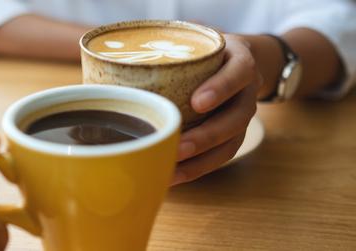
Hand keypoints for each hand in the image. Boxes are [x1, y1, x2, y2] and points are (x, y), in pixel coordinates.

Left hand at [173, 35, 260, 184]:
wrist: (236, 64)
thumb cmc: (206, 54)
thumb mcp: (197, 43)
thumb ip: (172, 51)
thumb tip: (118, 68)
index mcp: (240, 62)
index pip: (239, 72)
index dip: (221, 88)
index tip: (197, 102)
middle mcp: (247, 92)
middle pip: (237, 117)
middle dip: (207, 135)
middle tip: (178, 147)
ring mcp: (243, 117)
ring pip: (231, 143)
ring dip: (201, 160)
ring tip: (172, 170)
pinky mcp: (234, 136)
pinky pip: (221, 156)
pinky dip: (198, 169)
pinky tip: (174, 177)